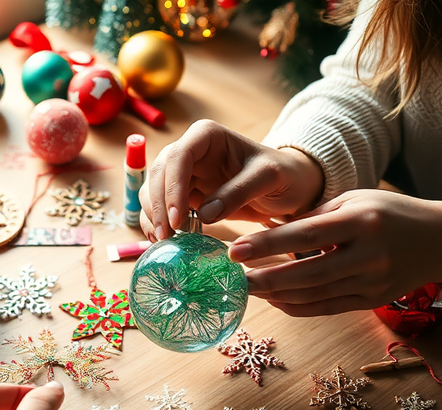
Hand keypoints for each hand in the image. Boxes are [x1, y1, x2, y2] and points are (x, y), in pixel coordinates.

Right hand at [138, 119, 324, 240]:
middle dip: (158, 206)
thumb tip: (204, 214)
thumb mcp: (268, 178)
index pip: (178, 157)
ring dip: (153, 216)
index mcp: (207, 136)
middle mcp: (189, 150)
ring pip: (153, 190)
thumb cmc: (283, 175)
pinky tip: (163, 241)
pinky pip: (161, 207)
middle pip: (159, 174)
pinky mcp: (183, 194)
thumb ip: (238, 192)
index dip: (173, 187)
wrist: (288, 186)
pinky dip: (157, 223)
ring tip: (164, 241)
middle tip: (166, 237)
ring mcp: (184, 173)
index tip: (178, 219)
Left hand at [229, 189, 441, 316]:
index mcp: (363, 220)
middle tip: (234, 279)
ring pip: (315, 294)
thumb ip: (316, 217)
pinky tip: (276, 300)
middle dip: (266, 278)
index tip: (235, 251)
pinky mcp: (373, 300)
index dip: (267, 245)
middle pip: (307, 272)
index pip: (305, 235)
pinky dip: (298, 306)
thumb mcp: (356, 201)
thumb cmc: (391, 213)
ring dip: (278, 295)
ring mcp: (373, 281)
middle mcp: (370, 254)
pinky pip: (328, 307)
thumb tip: (271, 233)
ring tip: (249, 289)